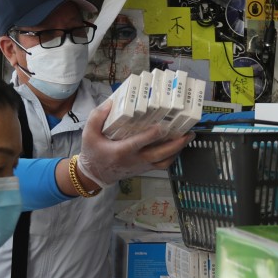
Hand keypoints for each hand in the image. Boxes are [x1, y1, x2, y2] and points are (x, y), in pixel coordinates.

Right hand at [77, 100, 192, 188]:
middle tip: (188, 133)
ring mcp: (142, 166)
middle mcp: (135, 160)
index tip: (163, 126)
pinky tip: (178, 146)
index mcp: (121, 150)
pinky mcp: (145, 169)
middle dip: (176, 144)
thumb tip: (111, 102)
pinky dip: (172, 156)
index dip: (153, 135)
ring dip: (178, 151)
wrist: (95, 174)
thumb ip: (97, 117)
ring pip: (164, 161)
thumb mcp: (88, 133)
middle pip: (160, 154)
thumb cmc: (93, 152)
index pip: (140, 142)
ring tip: (187, 137)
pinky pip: (162, 165)